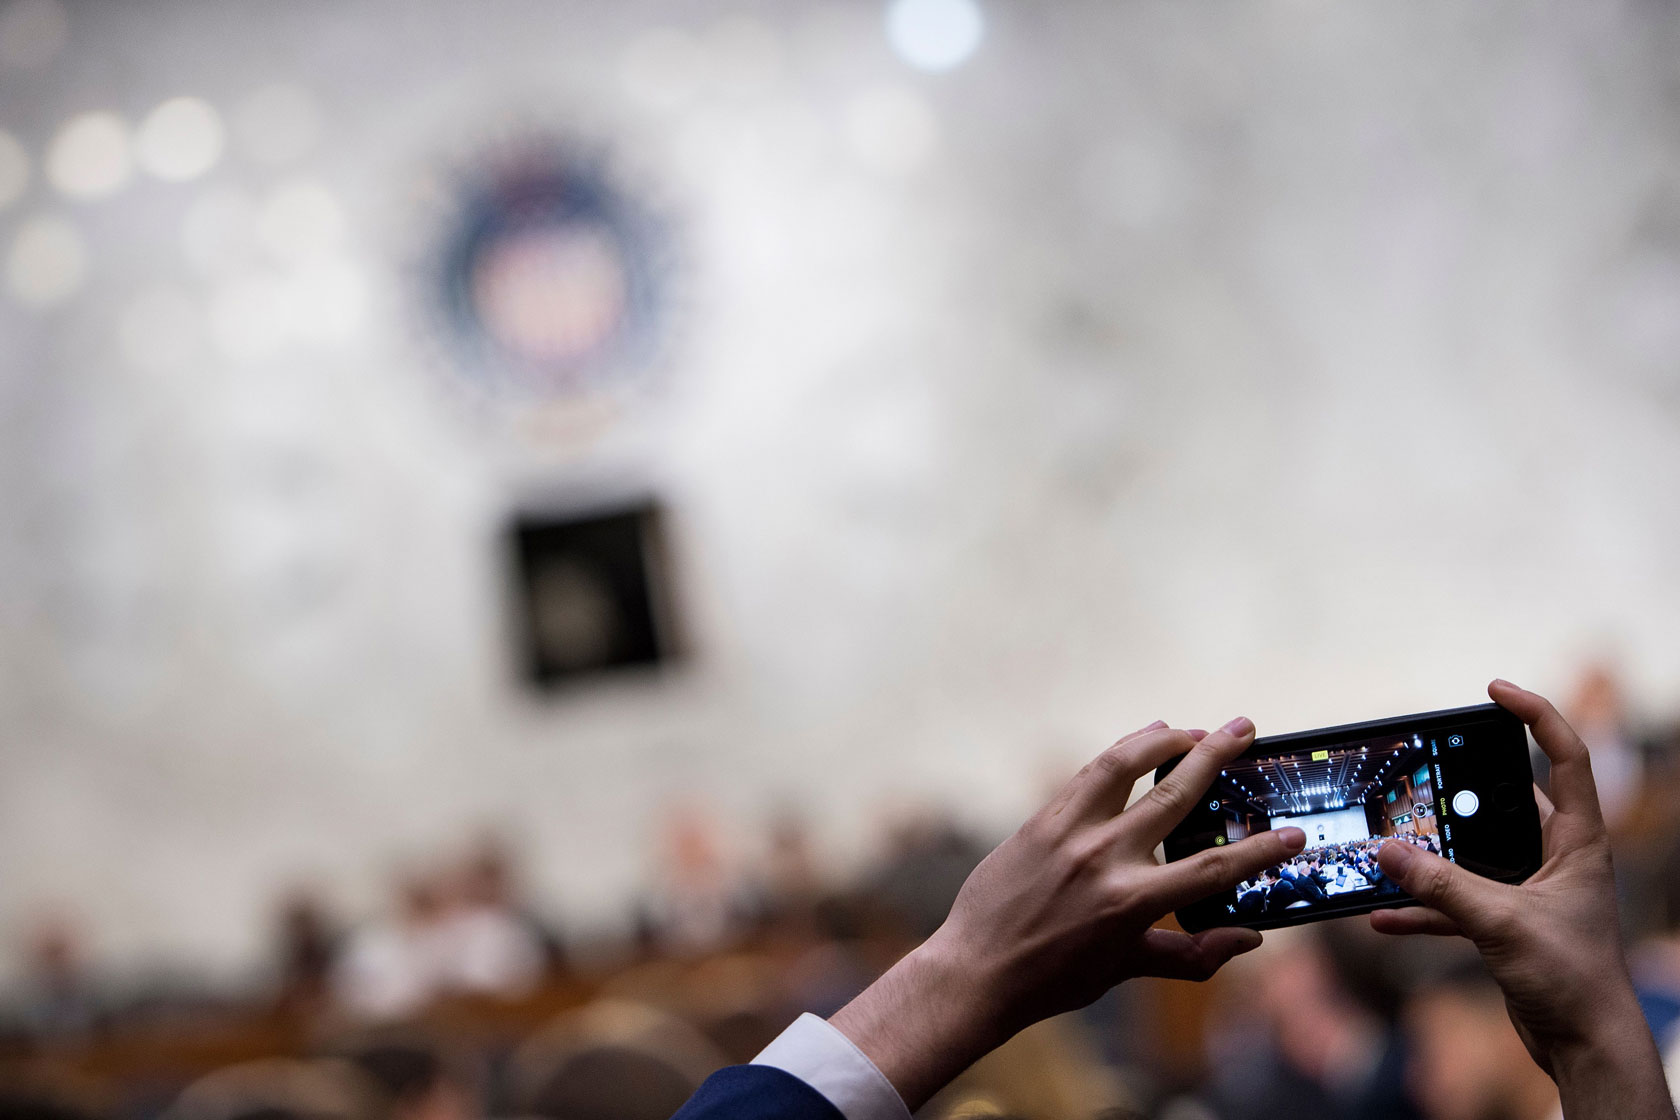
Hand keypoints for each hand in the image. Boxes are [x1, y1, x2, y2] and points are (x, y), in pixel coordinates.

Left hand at [830, 717, 1306, 1109]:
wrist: (977, 970)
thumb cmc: (1054, 978)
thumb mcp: (1128, 970)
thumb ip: (1192, 955)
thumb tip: (1249, 941)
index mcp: (1133, 903)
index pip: (1213, 868)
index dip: (1261, 851)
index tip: (1294, 833)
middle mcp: (1105, 859)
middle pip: (1175, 794)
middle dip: (1217, 755)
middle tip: (1246, 727)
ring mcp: (1070, 833)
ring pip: (1126, 765)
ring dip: (1164, 739)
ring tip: (1193, 728)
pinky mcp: (1042, 820)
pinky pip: (1089, 774)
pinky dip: (1121, 753)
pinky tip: (1143, 741)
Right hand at [1370, 680, 1671, 1119]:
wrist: (1585, 1047)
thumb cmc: (1571, 980)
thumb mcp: (1502, 923)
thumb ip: (1441, 885)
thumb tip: (1387, 850)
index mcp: (1578, 843)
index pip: (1567, 758)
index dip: (1536, 716)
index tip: (1494, 690)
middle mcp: (1557, 859)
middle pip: (1508, 801)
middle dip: (1461, 789)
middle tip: (1422, 769)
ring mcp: (1531, 892)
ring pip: (1473, 855)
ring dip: (1433, 854)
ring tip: (1390, 839)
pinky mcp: (1509, 926)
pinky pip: (1457, 904)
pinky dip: (1423, 908)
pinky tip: (1384, 915)